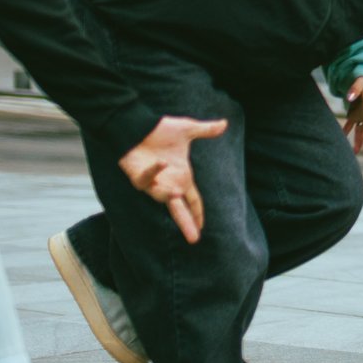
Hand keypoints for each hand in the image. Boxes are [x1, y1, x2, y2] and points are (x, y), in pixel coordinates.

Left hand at [118, 116, 230, 243]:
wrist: (137, 126)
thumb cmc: (159, 130)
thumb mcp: (187, 129)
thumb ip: (206, 130)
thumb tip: (225, 123)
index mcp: (182, 177)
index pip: (193, 200)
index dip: (197, 214)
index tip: (202, 228)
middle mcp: (169, 183)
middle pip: (179, 209)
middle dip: (186, 224)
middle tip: (194, 239)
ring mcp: (153, 182)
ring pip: (162, 196)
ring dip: (168, 195)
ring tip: (176, 193)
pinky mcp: (139, 176)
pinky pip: (145, 180)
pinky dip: (152, 173)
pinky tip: (161, 164)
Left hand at [342, 75, 362, 155]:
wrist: (361, 80)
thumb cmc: (362, 80)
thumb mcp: (360, 81)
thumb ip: (355, 88)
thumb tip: (349, 96)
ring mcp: (361, 115)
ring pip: (361, 130)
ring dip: (358, 141)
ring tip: (355, 153)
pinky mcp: (354, 115)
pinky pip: (351, 125)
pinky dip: (346, 131)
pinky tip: (342, 139)